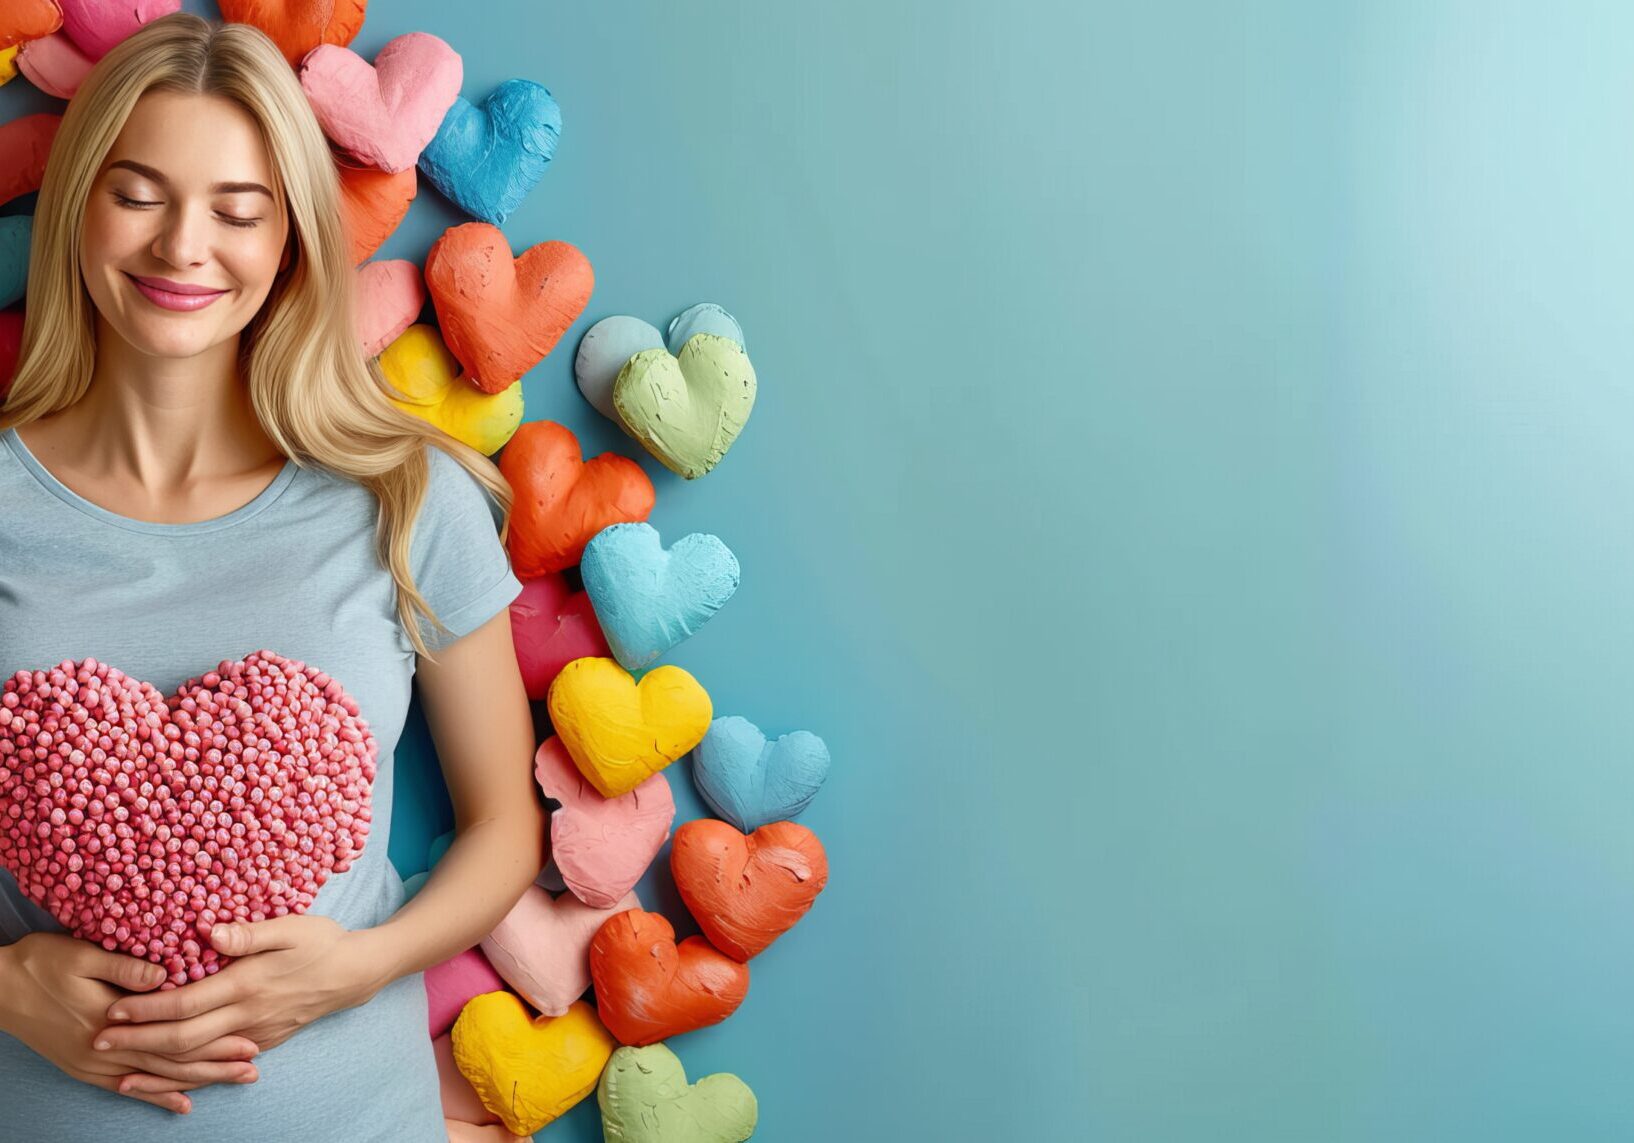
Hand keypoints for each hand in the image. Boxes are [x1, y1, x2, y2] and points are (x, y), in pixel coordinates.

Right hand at [0, 932, 261, 1115]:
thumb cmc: (42, 963)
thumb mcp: (83, 955)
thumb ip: (127, 968)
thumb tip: (168, 974)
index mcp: (112, 1017)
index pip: (175, 1036)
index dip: (213, 1040)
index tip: (249, 1039)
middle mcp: (106, 1048)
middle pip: (171, 1062)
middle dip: (215, 1065)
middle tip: (252, 1067)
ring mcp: (95, 1063)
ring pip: (155, 1078)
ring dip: (196, 1081)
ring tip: (232, 1080)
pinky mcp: (85, 1068)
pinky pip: (127, 1088)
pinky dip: (157, 1097)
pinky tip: (182, 1104)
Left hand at [91, 915, 384, 1060]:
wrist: (357, 972)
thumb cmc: (322, 942)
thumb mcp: (291, 926)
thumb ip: (250, 932)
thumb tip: (210, 932)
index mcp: (248, 984)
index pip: (186, 1003)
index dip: (147, 1009)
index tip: (113, 1010)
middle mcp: (248, 1015)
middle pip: (183, 1038)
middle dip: (137, 1042)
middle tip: (99, 1041)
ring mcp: (256, 1033)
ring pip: (199, 1060)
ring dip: (158, 1069)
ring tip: (122, 1074)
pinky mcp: (264, 1042)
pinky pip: (219, 1064)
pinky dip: (190, 1076)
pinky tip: (170, 1079)